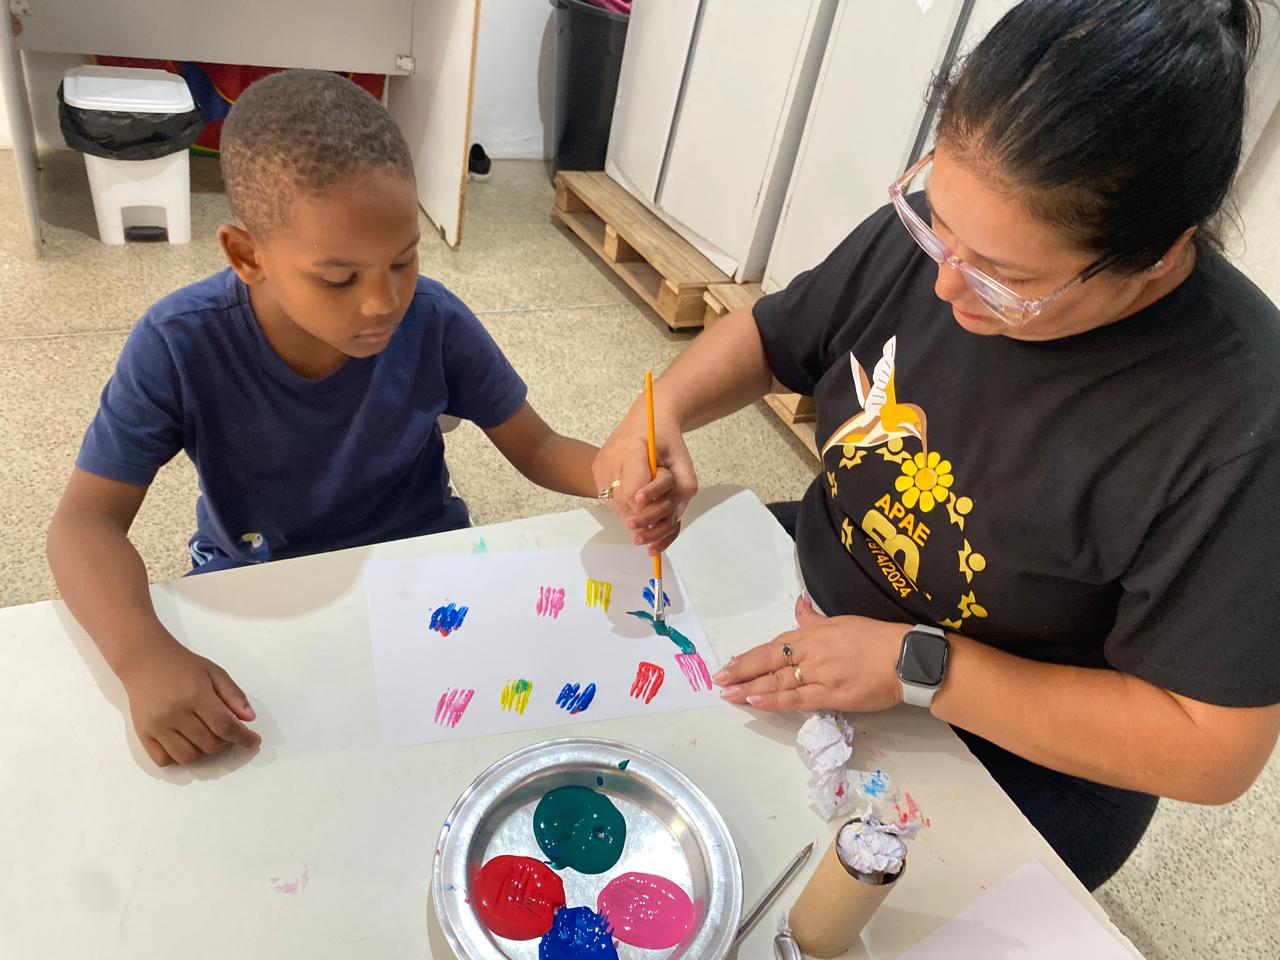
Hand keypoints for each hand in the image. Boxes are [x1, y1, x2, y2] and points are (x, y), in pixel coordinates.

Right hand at [118, 638, 260, 765]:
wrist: (145, 661)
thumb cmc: (183, 666)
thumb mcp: (214, 672)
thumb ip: (234, 695)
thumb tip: (249, 719)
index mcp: (196, 695)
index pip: (225, 726)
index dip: (243, 737)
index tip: (254, 741)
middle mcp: (175, 713)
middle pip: (209, 744)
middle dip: (226, 743)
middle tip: (227, 732)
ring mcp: (157, 726)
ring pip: (188, 757)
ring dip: (204, 753)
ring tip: (206, 736)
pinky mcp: (143, 734)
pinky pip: (164, 760)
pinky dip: (179, 758)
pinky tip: (185, 742)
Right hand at [592, 410, 697, 554]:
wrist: (647, 418)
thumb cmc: (666, 437)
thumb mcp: (682, 457)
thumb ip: (685, 484)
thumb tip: (677, 516)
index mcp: (632, 449)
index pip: (634, 491)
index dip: (647, 510)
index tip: (659, 521)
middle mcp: (610, 460)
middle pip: (625, 503)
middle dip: (646, 519)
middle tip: (657, 531)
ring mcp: (600, 468)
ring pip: (617, 506)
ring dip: (637, 517)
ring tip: (654, 518)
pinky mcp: (597, 475)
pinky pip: (612, 501)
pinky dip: (628, 511)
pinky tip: (641, 515)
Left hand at [713, 596, 907, 711]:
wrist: (905, 657)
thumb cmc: (875, 637)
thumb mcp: (840, 621)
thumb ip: (814, 619)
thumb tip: (800, 605)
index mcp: (811, 634)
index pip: (772, 646)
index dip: (748, 658)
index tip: (728, 665)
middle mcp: (810, 652)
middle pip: (768, 663)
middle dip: (741, 673)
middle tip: (718, 682)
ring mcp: (819, 674)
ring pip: (778, 682)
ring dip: (750, 689)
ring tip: (729, 695)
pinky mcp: (831, 695)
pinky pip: (797, 699)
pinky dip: (774, 700)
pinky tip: (755, 701)